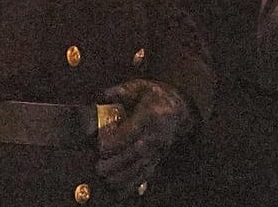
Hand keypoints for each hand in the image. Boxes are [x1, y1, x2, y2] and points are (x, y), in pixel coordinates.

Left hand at [96, 79, 189, 195]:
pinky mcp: (157, 158)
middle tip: (99, 168)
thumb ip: (122, 91)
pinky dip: (133, 184)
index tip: (101, 147)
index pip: (133, 131)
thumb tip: (103, 94)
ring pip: (141, 166)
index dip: (117, 140)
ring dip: (124, 176)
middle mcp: (156, 135)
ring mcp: (158, 149)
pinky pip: (146, 174)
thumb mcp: (140, 87)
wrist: (178, 109)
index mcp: (151, 115)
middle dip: (117, 162)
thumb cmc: (154, 97)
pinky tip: (120, 191)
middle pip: (136, 152)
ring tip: (106, 180)